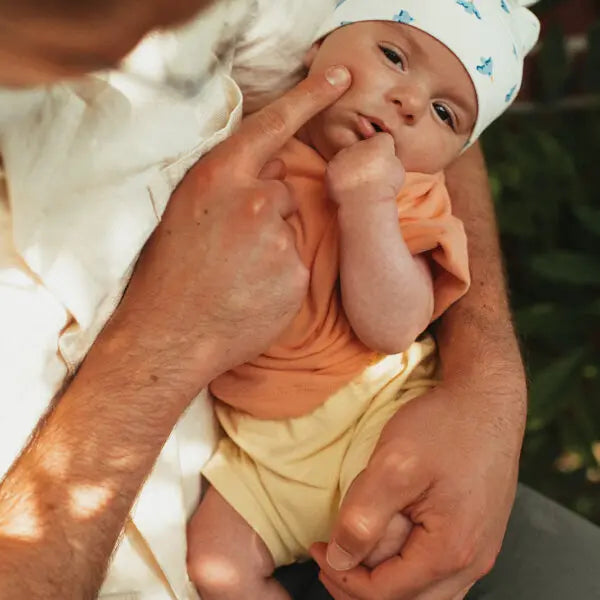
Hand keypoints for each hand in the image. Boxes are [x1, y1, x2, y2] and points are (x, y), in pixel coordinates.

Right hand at [114, 66, 351, 392]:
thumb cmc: (170, 272)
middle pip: (283, 190)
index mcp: (219, 176)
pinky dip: (282, 275)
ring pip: (291, 228)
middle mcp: (253, 199)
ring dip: (275, 246)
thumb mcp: (186, 209)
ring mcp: (277, 237)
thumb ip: (229, 181)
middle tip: (232, 246)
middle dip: (267, 211)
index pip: (272, 126)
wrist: (170, 334)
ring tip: (239, 273)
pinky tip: (254, 292)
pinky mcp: (295, 272)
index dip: (308, 97)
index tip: (339, 77)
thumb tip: (271, 169)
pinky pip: (298, 263)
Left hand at [310, 380, 522, 599]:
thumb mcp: (394, 465)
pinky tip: (388, 549)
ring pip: (424, 594)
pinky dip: (407, 571)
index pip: (384, 595)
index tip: (317, 548)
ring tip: (352, 556)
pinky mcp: (477, 534)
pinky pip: (440, 574)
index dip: (342, 577)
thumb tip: (339, 559)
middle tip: (329, 558)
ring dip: (384, 583)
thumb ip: (364, 516)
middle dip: (359, 587)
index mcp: (450, 551)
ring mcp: (478, 550)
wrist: (486, 401)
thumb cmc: (445, 426)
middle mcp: (471, 562)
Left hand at [326, 133, 404, 207]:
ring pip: (347, 157)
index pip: (381, 139)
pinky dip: (340, 177)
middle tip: (369, 176)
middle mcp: (359, 144)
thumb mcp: (398, 169)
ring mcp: (342, 155)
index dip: (383, 152)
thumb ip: (390, 158)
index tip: (383, 164)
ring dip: (351, 166)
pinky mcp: (330, 168)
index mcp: (379, 142)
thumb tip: (384, 157)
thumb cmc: (385, 189)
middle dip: (364, 158)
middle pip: (362, 147)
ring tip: (359, 184)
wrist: (364, 202)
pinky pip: (335, 169)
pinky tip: (348, 187)